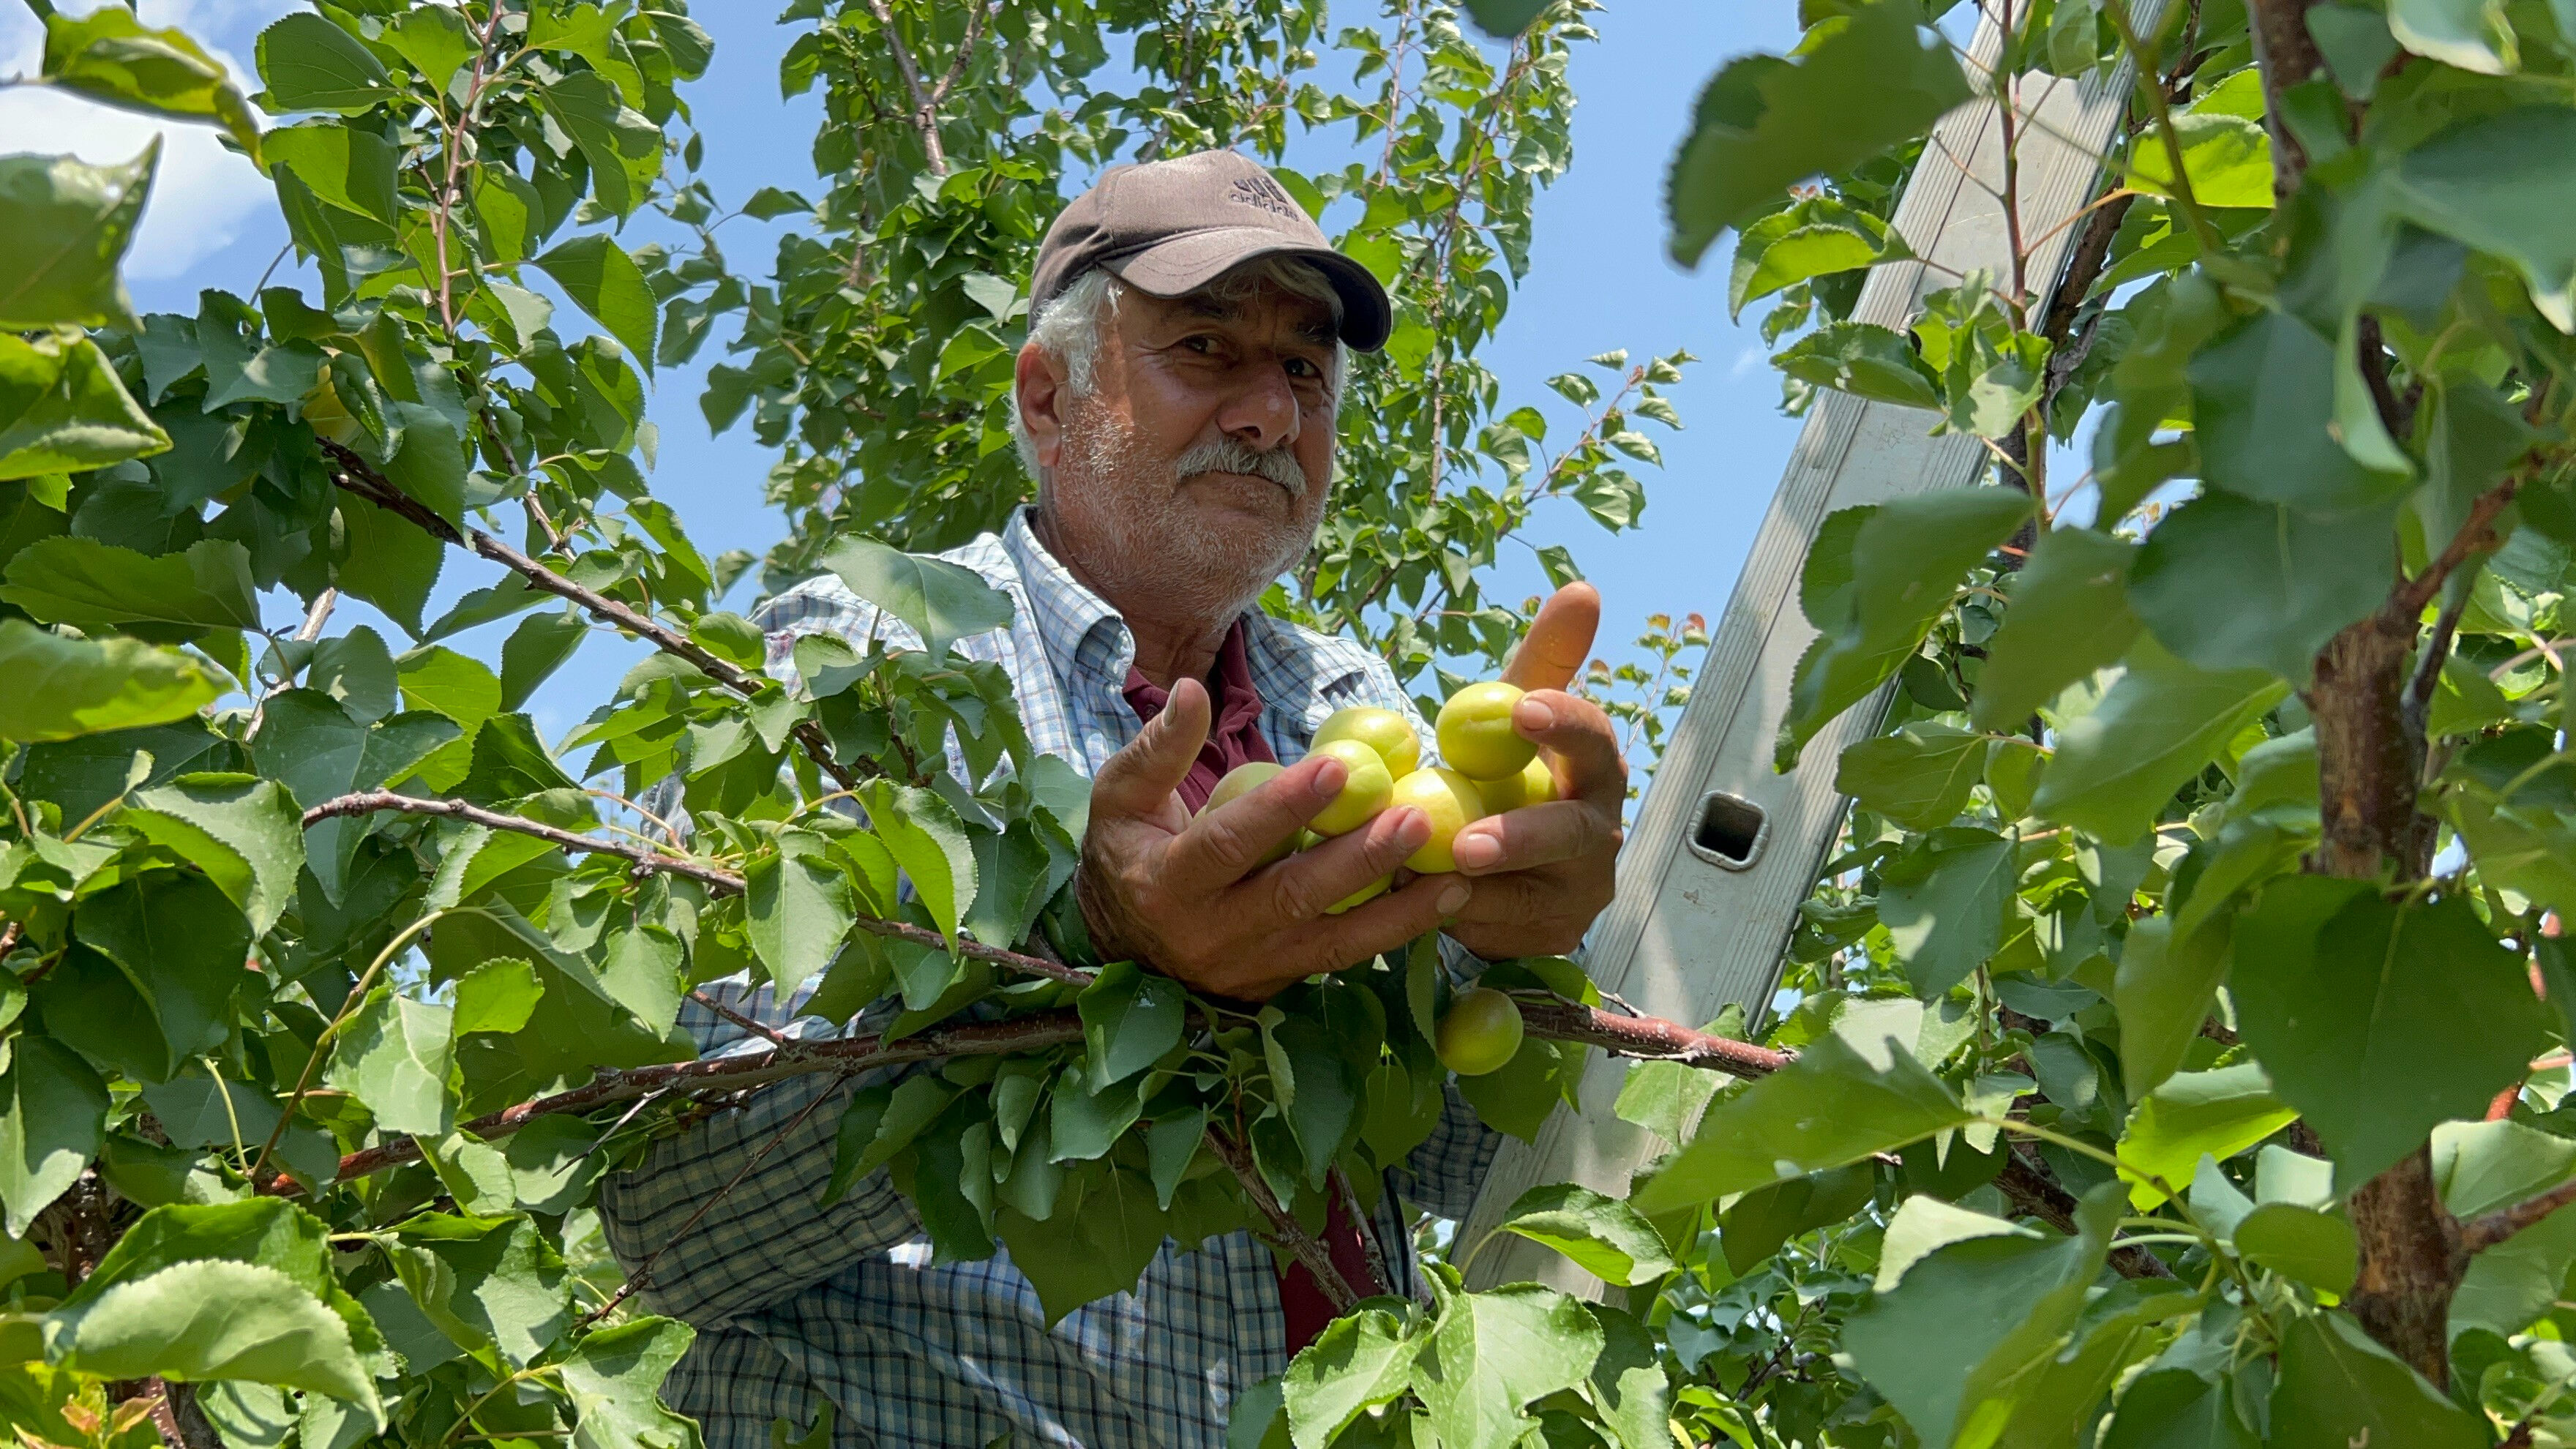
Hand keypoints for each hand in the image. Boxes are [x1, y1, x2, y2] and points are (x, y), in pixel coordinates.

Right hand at [1075, 678, 1475, 1001]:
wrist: (1121, 939)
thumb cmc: (1126, 850)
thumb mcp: (1121, 796)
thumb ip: (1158, 748)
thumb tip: (1190, 690)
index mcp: (1167, 883)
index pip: (1230, 843)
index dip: (1283, 808)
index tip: (1339, 765)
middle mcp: (1211, 935)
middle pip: (1292, 898)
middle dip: (1359, 860)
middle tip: (1416, 816)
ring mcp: (1251, 967)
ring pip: (1332, 942)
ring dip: (1398, 910)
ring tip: (1457, 874)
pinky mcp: (1281, 980)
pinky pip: (1343, 957)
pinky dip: (1396, 931)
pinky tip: (1446, 900)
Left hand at [1438, 583, 1626, 959]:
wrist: (1513, 859)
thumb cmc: (1514, 772)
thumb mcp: (1520, 715)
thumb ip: (1547, 660)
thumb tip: (1583, 589)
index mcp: (1595, 769)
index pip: (1591, 740)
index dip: (1562, 724)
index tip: (1523, 709)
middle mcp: (1598, 831)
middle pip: (1573, 831)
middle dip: (1526, 836)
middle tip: (1471, 841)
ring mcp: (1578, 890)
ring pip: (1532, 892)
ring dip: (1479, 889)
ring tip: (1431, 878)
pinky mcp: (1547, 934)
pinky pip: (1500, 929)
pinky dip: (1460, 916)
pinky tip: (1422, 905)